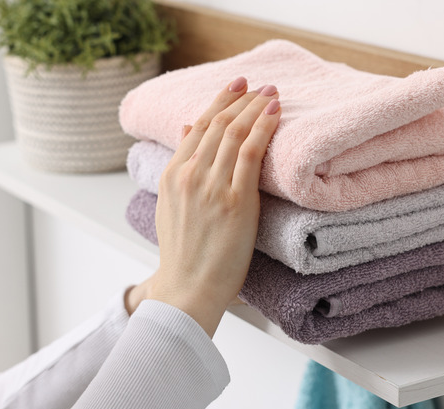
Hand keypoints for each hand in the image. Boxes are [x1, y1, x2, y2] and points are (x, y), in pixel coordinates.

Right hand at [136, 77, 280, 336]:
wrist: (187, 289)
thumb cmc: (182, 255)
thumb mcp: (169, 206)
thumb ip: (178, 168)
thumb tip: (183, 131)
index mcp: (171, 176)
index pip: (196, 127)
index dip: (218, 102)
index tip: (235, 87)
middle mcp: (189, 175)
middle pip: (217, 124)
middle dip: (240, 99)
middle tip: (258, 85)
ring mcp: (211, 186)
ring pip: (234, 133)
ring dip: (254, 107)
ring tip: (271, 94)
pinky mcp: (235, 200)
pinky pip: (251, 152)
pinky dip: (263, 128)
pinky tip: (275, 114)